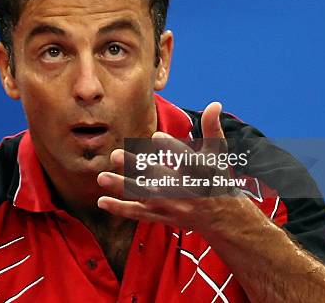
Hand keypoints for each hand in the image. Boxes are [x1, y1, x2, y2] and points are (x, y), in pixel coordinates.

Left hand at [97, 102, 242, 233]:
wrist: (223, 220)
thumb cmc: (217, 180)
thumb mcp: (218, 155)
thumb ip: (212, 129)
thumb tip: (214, 104)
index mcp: (200, 175)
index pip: (187, 160)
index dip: (172, 148)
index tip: (156, 135)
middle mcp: (185, 192)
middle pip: (158, 179)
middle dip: (136, 168)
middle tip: (115, 155)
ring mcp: (172, 206)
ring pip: (144, 197)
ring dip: (122, 187)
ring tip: (101, 178)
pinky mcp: (162, 216)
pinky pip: (139, 214)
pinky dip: (121, 208)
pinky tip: (102, 201)